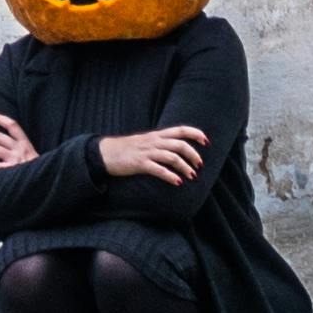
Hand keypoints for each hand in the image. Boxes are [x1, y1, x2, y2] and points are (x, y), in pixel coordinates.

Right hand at [92, 124, 209, 188]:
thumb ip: (160, 143)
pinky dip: (170, 176)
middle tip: (199, 166)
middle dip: (193, 155)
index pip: (180, 130)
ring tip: (192, 176)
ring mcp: (147, 152)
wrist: (105, 153)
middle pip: (180, 145)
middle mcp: (154, 142)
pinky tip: (177, 182)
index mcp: (156, 135)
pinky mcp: (140, 163)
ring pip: (172, 157)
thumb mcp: (145, 142)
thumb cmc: (127, 149)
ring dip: (185, 167)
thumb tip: (176, 150)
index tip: (206, 142)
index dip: (195, 134)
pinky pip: (159, 170)